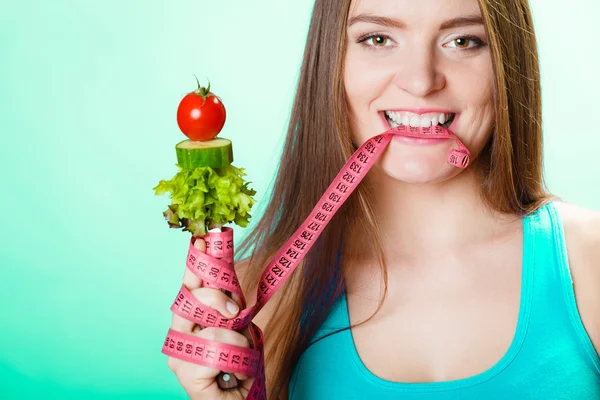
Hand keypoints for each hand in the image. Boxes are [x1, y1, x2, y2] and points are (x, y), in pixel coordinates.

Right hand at [167, 239, 253, 398]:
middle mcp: (179, 335)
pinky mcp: (185, 372)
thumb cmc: (240, 368)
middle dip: (220, 300)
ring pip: (214, 326)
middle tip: (236, 313)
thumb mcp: (240, 327)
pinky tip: (236, 372)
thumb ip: (231, 304)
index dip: (195, 264)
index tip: (201, 240)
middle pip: (192, 298)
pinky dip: (238, 358)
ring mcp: (178, 354)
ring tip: (241, 354)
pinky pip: (219, 348)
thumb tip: (228, 277)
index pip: (189, 286)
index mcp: (191, 322)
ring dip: (239, 338)